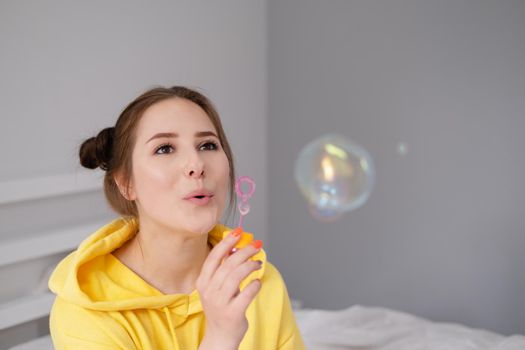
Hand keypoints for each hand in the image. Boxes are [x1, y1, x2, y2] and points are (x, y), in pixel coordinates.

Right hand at [196, 228, 262, 346]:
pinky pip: (247, 293)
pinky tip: (258, 282)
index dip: (227, 242)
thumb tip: (236, 246)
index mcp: (203, 281)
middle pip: (228, 264)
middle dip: (244, 251)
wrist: (220, 336)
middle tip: (256, 245)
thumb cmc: (221, 307)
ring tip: (258, 263)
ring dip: (251, 265)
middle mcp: (209, 291)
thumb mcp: (216, 287)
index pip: (214, 257)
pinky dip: (255, 284)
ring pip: (237, 275)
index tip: (239, 232)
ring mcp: (220, 303)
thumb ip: (224, 268)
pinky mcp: (233, 313)